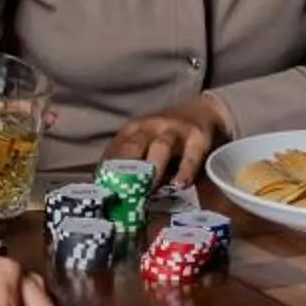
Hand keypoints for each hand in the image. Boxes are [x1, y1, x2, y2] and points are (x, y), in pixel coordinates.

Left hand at [102, 94, 234, 189]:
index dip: (108, 171)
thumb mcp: (143, 143)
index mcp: (133, 130)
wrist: (201, 110)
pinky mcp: (197, 136)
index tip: (105, 192)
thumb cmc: (165, 135)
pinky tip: (181, 184)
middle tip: (124, 195)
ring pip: (160, 146)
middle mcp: (150, 127)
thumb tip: (110, 191)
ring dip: (153, 169)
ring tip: (149, 191)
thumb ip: (129, 162)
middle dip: (127, 170)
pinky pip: (191, 154)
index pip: (116, 149)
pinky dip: (185, 170)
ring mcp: (174, 130)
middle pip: (134, 146)